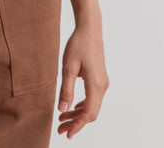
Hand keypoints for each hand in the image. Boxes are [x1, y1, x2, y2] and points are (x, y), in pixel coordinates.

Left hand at [57, 22, 108, 138]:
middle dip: (76, 122)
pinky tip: (72, 107)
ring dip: (78, 114)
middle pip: (91, 113)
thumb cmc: (78, 44)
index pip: (88, 114)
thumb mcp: (68, 66)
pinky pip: (93, 98)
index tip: (67, 134)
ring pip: (92, 106)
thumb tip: (62, 109)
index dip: (77, 126)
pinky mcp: (100, 78)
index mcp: (95, 85)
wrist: (90, 28)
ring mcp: (103, 82)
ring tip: (62, 118)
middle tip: (60, 128)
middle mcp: (102, 86)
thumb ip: (66, 89)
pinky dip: (83, 106)